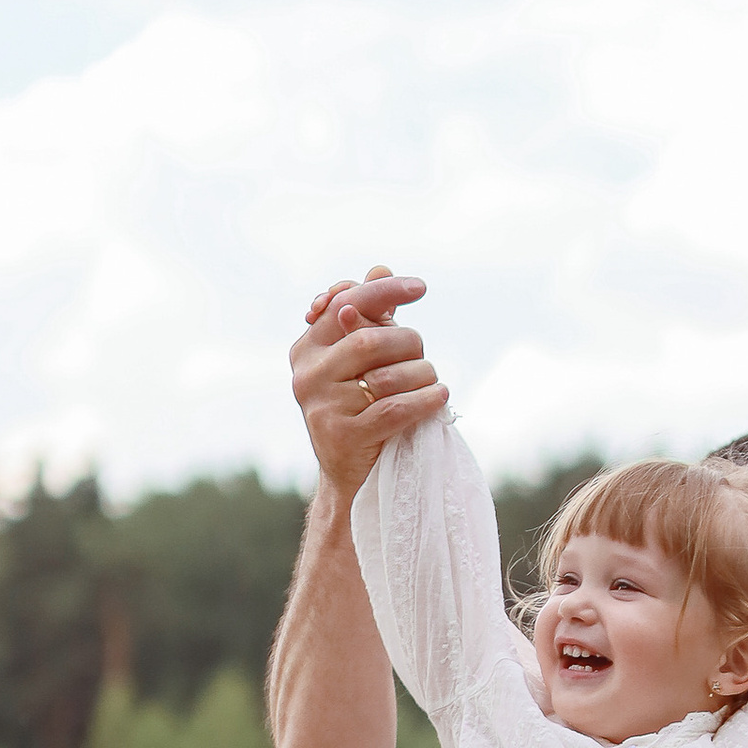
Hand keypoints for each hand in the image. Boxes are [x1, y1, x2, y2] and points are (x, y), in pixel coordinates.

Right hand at [291, 265, 449, 496]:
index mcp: (307, 348)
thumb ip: (369, 319)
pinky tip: (440, 397)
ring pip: (385, 374)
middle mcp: (307, 374)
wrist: (351, 480)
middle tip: (424, 358)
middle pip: (369, 338)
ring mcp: (321, 406)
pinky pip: (395, 408)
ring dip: (422, 375)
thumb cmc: (361, 411)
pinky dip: (425, 401)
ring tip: (433, 382)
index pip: (346, 304)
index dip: (383, 291)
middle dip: (408, 344)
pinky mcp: (343, 436)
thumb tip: (380, 267)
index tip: (420, 288)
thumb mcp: (361, 363)